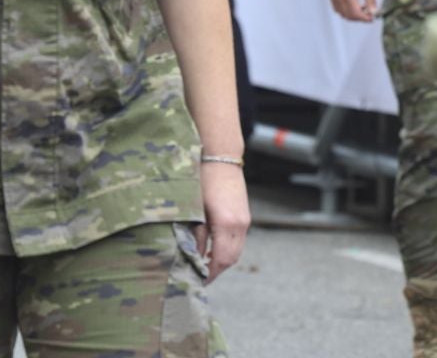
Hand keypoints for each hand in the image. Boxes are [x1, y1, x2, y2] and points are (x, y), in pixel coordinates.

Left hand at [196, 160, 251, 279]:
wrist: (219, 155)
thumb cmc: (200, 177)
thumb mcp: (193, 208)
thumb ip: (194, 234)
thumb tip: (191, 256)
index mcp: (226, 223)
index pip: (221, 259)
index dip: (210, 273)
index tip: (197, 281)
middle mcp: (240, 224)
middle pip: (231, 258)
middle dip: (216, 270)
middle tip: (198, 277)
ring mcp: (244, 220)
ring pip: (236, 250)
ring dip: (221, 260)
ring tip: (203, 266)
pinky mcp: (243, 215)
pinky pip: (237, 241)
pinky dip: (226, 249)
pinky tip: (211, 250)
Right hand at [328, 0, 376, 21]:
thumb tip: (375, 12)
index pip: (356, 14)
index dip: (364, 18)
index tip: (371, 18)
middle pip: (348, 16)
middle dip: (359, 18)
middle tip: (368, 13)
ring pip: (342, 13)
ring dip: (352, 15)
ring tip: (361, 8)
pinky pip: (337, 8)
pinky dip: (345, 10)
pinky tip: (352, 5)